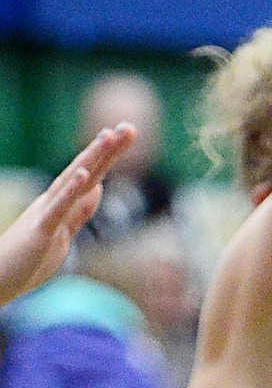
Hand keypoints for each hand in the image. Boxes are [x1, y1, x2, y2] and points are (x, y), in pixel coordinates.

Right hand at [0, 125, 134, 306]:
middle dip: (107, 150)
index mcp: (60, 205)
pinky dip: (70, 192)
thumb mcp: (62, 234)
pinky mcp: (39, 232)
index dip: (108, 156)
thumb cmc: (25, 261)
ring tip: (108, 137)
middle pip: (85, 172)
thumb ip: (79, 211)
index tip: (126, 132)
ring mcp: (45, 215)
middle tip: (129, 127)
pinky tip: (84, 175)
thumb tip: (97, 187)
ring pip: (72, 183)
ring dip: (91, 159)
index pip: (90, 176)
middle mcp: (52, 203)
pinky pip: (57, 210)